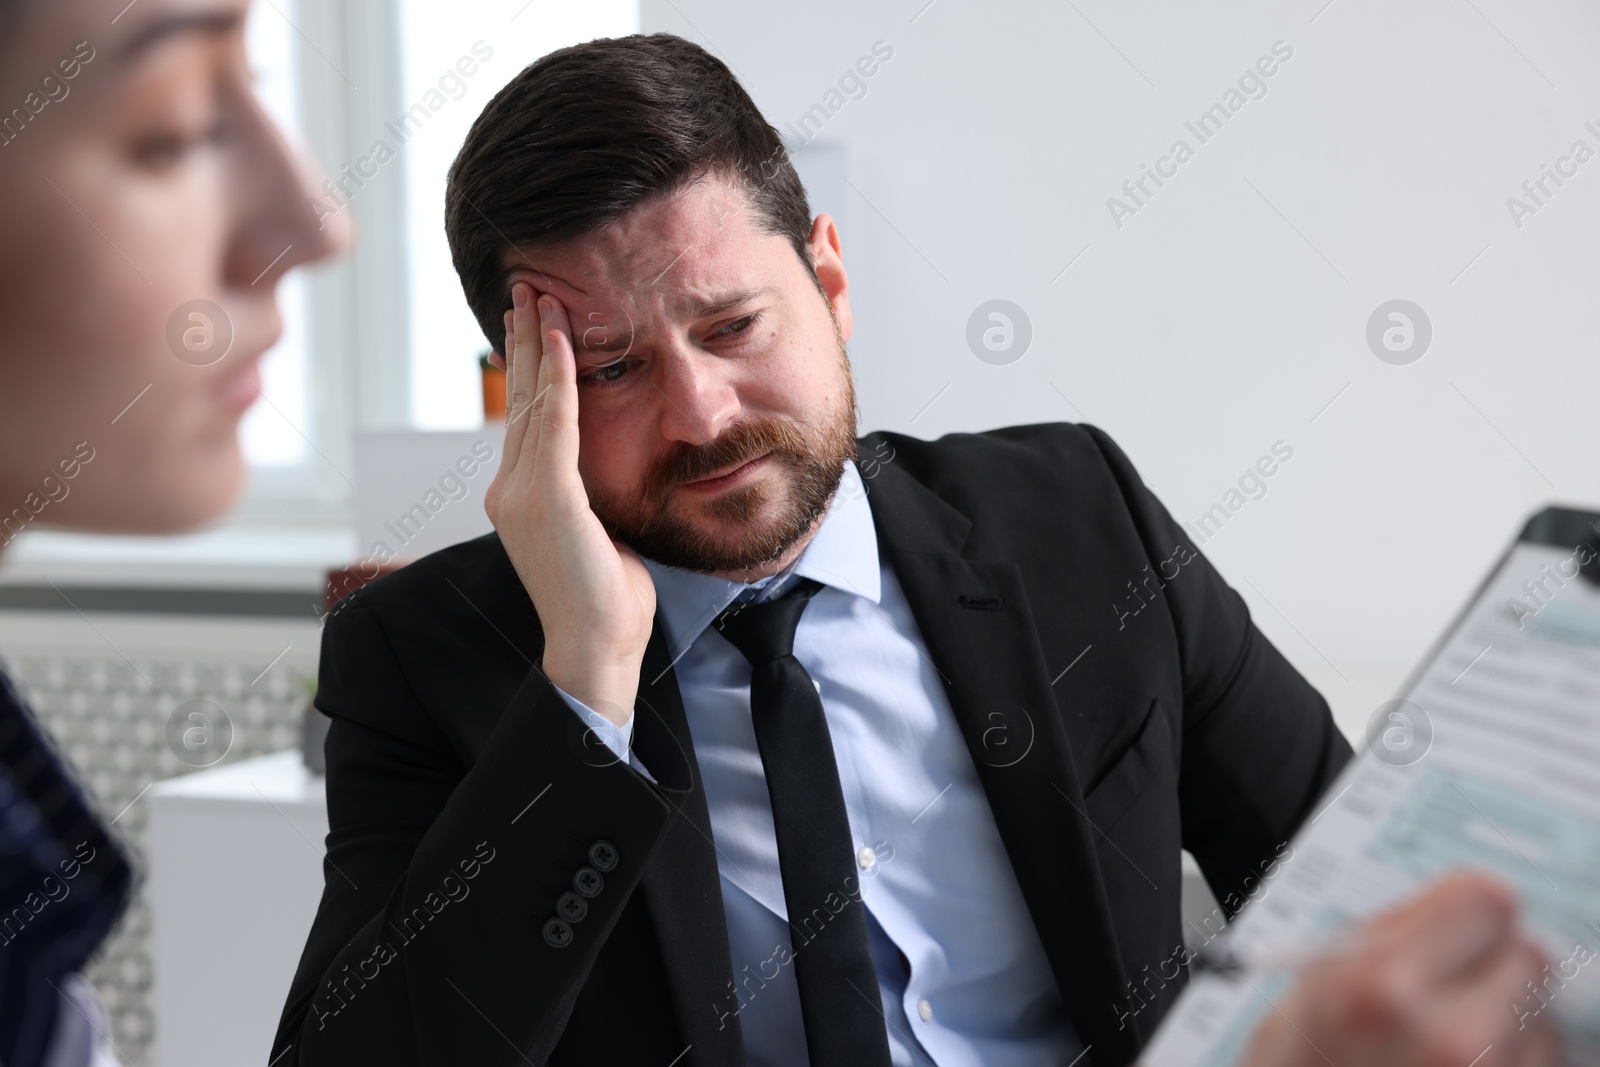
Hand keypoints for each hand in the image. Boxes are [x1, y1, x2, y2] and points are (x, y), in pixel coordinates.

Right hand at [483, 281, 655, 725]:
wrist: (595, 645)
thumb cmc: (607, 599)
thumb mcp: (598, 532)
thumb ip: (591, 495)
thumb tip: (609, 469)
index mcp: (520, 497)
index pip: (524, 419)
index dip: (527, 370)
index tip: (532, 329)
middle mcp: (510, 489)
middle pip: (517, 399)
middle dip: (521, 342)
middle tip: (525, 292)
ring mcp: (521, 493)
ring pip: (531, 400)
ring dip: (537, 343)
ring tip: (540, 298)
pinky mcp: (546, 498)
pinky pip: (553, 421)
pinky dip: (557, 375)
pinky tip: (562, 339)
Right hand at [1240, 872, 1558, 1066]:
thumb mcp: (1309, 991)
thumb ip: (1387, 938)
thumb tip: (1462, 903)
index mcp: (1382, 989)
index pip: (1487, 901)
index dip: (1468, 911)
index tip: (1457, 923)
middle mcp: (1450, 1041)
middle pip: (1527, 957)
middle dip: (1493, 968)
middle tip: (1448, 990)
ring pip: (1542, 1020)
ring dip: (1510, 1025)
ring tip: (1442, 1052)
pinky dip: (1513, 1066)